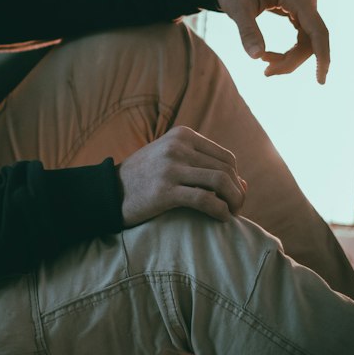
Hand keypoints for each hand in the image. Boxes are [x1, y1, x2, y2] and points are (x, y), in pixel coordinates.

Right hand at [116, 126, 245, 227]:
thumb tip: (245, 185)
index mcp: (181, 135)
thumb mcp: (170, 160)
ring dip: (234, 202)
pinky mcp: (165, 190)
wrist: (107, 192)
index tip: (233, 197)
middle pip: (227, 170)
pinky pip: (205, 200)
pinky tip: (221, 219)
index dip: (237, 179)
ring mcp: (170, 167)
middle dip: (238, 192)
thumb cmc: (144, 179)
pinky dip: (220, 211)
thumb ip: (203, 167)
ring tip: (232, 214)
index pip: (226, 157)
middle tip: (236, 210)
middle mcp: (177, 147)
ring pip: (221, 182)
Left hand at [215, 0, 329, 83]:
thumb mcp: (236, 7)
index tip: (320, 80)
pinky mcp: (300, 8)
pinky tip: (270, 57)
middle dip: (292, 61)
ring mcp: (305, 3)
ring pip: (308, 40)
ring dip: (289, 57)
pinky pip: (303, 34)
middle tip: (266, 72)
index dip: (322, 57)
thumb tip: (256, 57)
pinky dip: (290, 49)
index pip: (317, 31)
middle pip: (312, 40)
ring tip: (265, 66)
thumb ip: (247, 31)